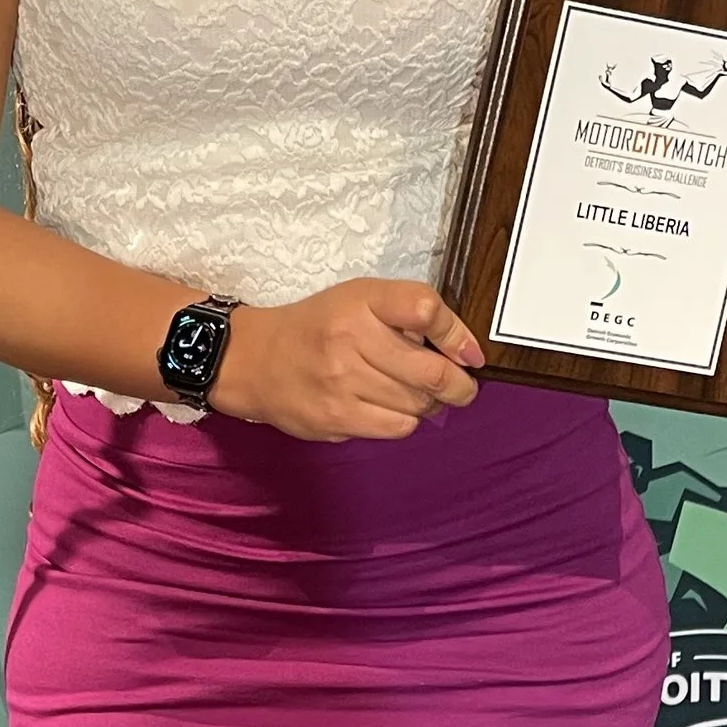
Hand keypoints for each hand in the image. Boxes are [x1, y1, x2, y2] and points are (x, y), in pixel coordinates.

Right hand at [214, 279, 483, 443]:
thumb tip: (466, 352)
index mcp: (360, 300)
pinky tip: (392, 408)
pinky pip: (397, 427)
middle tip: (463, 388)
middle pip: (432, 370)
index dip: (457, 334)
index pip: (426, 309)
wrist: (256, 361)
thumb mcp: (360, 299)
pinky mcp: (337, 417)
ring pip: (418, 404)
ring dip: (430, 404)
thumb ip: (410, 313)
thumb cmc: (319, 327)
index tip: (470, 353)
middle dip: (460, 386)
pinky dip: (406, 420)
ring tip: (417, 395)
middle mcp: (351, 338)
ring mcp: (342, 382)